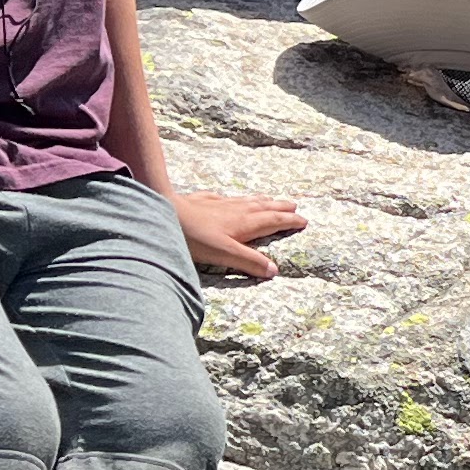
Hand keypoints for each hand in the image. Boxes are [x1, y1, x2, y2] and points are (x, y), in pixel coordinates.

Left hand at [178, 190, 305, 282]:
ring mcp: (219, 204)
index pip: (274, 221)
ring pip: (246, 201)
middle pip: (263, 207)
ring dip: (261, 200)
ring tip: (270, 198)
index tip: (304, 220)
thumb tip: (274, 270)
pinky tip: (225, 198)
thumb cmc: (194, 237)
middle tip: (294, 205)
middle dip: (280, 207)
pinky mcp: (202, 202)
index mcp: (245, 224)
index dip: (289, 221)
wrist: (165, 212)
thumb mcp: (225, 254)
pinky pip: (222, 199)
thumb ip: (249, 262)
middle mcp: (236, 211)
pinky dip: (231, 199)